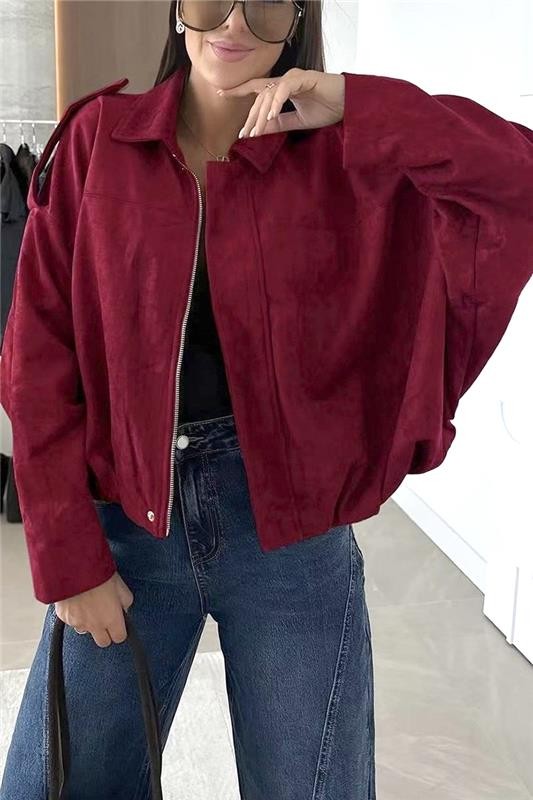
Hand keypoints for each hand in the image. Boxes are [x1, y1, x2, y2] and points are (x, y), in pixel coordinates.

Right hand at [54, 571, 133, 647]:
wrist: (73, 568)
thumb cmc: (98, 574)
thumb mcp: (120, 585)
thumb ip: (125, 602)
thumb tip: (123, 609)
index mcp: (111, 618)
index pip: (119, 638)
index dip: (119, 631)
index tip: (118, 624)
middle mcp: (95, 625)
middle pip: (103, 642)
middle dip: (105, 633)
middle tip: (104, 618)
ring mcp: (78, 623)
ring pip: (85, 631)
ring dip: (88, 623)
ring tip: (88, 605)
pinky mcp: (64, 618)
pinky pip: (72, 621)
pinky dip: (75, 615)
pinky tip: (76, 600)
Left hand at [216, 68, 344, 138]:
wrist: (349, 105)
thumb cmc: (327, 109)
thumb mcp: (299, 121)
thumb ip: (280, 123)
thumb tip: (261, 129)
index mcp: (283, 89)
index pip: (257, 89)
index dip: (238, 90)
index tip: (220, 93)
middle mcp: (286, 81)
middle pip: (260, 97)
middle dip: (251, 116)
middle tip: (244, 134)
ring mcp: (294, 78)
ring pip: (270, 93)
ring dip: (262, 114)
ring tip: (256, 131)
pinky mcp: (305, 78)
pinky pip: (285, 89)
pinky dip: (277, 102)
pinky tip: (271, 115)